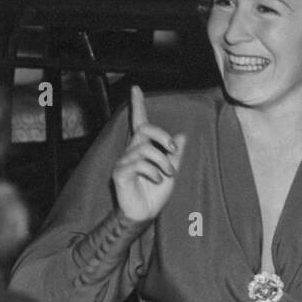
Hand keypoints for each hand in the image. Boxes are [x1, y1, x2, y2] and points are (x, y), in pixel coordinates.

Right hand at [111, 86, 185, 224]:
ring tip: (168, 174)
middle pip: (144, 129)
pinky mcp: (120, 173)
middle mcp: (131, 151)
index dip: (138, 105)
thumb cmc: (156, 192)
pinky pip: (139, 163)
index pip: (139, 122)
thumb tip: (182, 135)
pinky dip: (154, 171)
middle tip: (173, 149)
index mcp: (143, 148)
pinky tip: (157, 180)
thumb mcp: (172, 170)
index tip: (136, 88)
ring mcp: (124, 161)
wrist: (146, 213)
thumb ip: (175, 154)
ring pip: (145, 148)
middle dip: (162, 136)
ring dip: (163, 161)